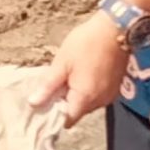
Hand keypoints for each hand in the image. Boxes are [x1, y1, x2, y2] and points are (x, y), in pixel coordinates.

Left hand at [27, 11, 130, 125]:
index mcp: (85, 98)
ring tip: (72, 73)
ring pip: (88, 104)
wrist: (115, 29)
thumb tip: (34, 104)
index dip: (55, 114)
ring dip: (78, 94)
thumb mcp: (62, 63)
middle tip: (58, 81)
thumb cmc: (86, 44)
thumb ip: (48, 86)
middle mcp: (100, 102)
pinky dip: (89, 89)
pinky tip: (84, 72)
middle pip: (77, 112)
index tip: (47, 101)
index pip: (67, 120)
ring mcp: (109, 95)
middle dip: (66, 102)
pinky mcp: (115, 87)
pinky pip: (98, 95)